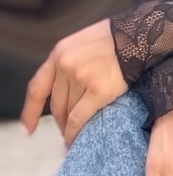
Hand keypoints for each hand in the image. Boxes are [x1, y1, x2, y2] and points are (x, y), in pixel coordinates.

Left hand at [21, 18, 127, 146]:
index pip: (38, 87)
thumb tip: (67, 88)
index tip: (28, 127)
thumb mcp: (85, 42)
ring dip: (69, 128)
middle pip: (56, 104)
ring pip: (68, 113)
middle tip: (66, 131)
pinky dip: (75, 133)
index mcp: (60, 52)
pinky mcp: (98, 91)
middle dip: (59, 121)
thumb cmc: (119, 37)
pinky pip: (79, 119)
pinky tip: (77, 139)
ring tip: (77, 135)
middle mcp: (65, 65)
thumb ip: (71, 61)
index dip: (31, 110)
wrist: (141, 35)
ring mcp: (80, 78)